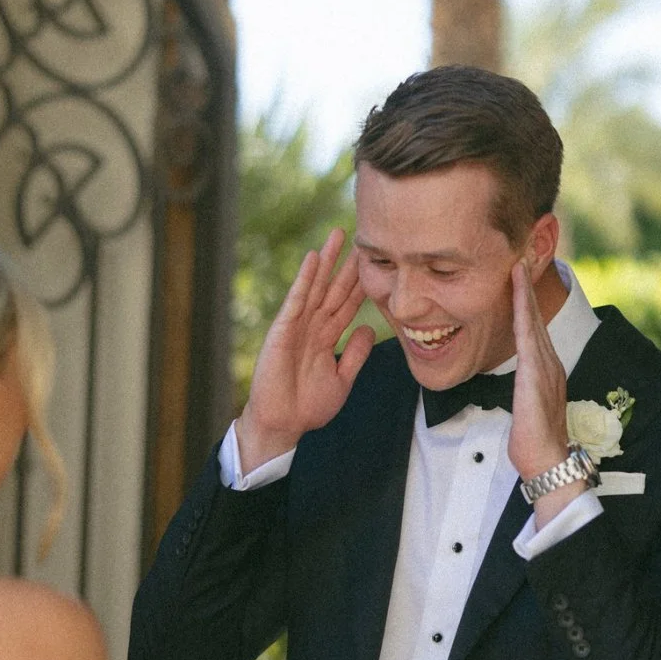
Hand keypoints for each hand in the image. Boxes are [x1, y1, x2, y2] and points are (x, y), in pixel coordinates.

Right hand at [237, 230, 374, 471]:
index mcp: (327, 339)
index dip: (361, 284)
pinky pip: (296, 300)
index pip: (348, 306)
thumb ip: (355, 355)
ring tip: (337, 236)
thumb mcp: (342, 380)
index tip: (378, 263)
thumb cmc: (308, 407)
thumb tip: (370, 329)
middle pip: (334, 290)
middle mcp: (313, 327)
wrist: (283, 424)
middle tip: (361, 237)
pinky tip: (313, 258)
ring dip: (326, 261)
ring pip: (316, 287)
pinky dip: (305, 279)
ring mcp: (297, 327)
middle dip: (347, 265)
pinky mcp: (283, 330)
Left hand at [508, 260, 586, 520]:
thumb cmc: (533, 442)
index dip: (526, 303)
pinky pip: (527, 334)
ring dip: (525, 291)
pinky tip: (515, 292)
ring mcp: (545, 367)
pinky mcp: (536, 374)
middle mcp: (550, 363)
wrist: (546, 461)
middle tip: (521, 255)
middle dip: (527, 287)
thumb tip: (514, 386)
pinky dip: (523, 310)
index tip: (517, 278)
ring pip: (533, 320)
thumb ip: (521, 391)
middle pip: (536, 317)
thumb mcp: (525, 409)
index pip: (533, 329)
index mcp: (546, 371)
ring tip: (518, 263)